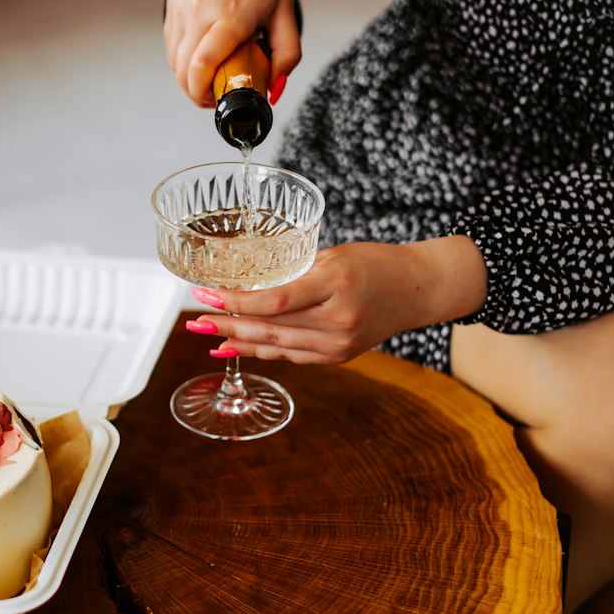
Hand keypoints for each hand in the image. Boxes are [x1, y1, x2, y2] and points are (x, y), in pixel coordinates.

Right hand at [165, 0, 300, 106]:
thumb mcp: (287, 8)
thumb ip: (286, 53)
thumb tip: (273, 88)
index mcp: (230, 16)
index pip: (202, 67)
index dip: (204, 94)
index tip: (219, 103)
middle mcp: (200, 11)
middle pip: (183, 70)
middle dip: (196, 93)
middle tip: (217, 96)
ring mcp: (182, 5)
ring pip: (173, 59)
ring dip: (187, 77)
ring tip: (209, 79)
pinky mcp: (173, 0)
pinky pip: (172, 41)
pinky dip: (182, 58)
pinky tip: (201, 56)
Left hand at [189, 238, 488, 364]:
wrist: (418, 290)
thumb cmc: (376, 264)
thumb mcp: (335, 256)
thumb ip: (295, 273)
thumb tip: (249, 285)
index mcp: (336, 285)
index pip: (275, 301)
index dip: (236, 301)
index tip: (206, 294)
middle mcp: (337, 321)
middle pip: (270, 328)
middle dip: (226, 324)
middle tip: (195, 320)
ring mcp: (338, 345)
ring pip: (277, 346)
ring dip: (238, 340)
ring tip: (207, 335)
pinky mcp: (338, 357)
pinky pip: (292, 356)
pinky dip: (262, 351)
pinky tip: (238, 346)